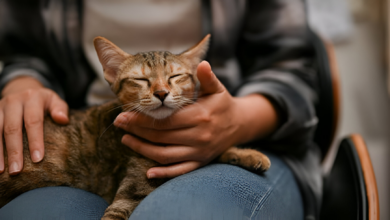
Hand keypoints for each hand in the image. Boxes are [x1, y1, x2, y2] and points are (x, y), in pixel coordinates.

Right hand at [0, 76, 68, 174]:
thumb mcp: (55, 101)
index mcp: (32, 98)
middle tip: (17, 170)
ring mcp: (0, 107)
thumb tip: (63, 120)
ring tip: (1, 171)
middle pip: (12, 128)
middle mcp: (13, 101)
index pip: (34, 121)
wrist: (23, 89)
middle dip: (14, 151)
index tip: (38, 159)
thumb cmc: (43, 102)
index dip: (35, 140)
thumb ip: (60, 109)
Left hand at [114, 61, 277, 178]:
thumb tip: (201, 64)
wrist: (240, 125)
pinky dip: (164, 173)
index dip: (143, 118)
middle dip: (137, 131)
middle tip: (119, 124)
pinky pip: (180, 170)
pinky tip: (148, 173)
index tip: (124, 114)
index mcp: (200, 116)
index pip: (165, 119)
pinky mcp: (201, 162)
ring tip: (126, 139)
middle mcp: (199, 136)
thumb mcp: (217, 88)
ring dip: (143, 149)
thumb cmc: (222, 104)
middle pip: (161, 136)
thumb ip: (207, 77)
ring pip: (166, 155)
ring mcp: (200, 151)